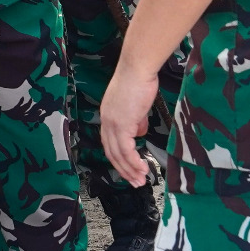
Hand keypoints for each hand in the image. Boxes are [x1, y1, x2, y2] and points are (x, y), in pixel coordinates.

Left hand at [99, 63, 162, 187]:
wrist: (137, 69)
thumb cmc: (139, 80)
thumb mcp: (136, 104)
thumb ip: (136, 119)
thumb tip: (139, 131)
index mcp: (107, 116)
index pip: (110, 143)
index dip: (119, 158)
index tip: (129, 169)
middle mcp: (106, 121)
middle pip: (111, 153)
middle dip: (124, 170)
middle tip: (136, 181)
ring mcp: (112, 123)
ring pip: (119, 154)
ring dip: (130, 170)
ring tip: (141, 180)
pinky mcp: (122, 124)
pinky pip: (127, 150)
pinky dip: (134, 162)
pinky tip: (143, 168)